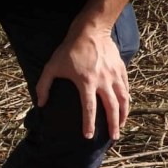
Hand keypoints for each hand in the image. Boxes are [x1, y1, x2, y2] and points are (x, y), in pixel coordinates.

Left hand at [35, 25, 129, 139]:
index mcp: (86, 82)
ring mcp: (114, 74)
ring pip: (123, 99)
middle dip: (113, 125)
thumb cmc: (69, 49)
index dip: (88, 124)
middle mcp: (103, 80)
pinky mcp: (121, 68)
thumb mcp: (52, 66)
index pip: (89, 108)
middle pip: (112, 108)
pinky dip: (127, 99)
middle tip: (113, 138)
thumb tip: (41, 104)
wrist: (91, 30)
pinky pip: (126, 87)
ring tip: (121, 126)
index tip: (88, 136)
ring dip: (123, 114)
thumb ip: (44, 86)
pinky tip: (125, 106)